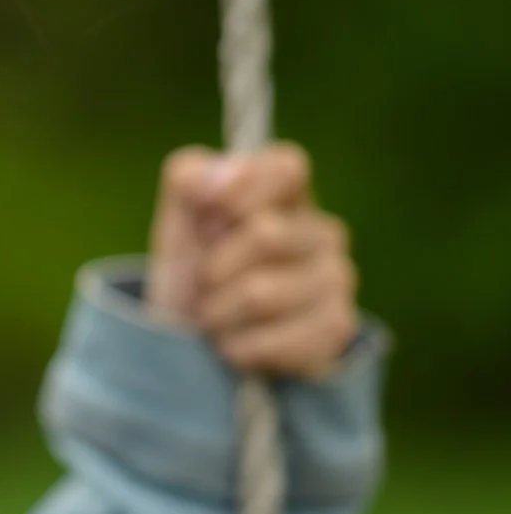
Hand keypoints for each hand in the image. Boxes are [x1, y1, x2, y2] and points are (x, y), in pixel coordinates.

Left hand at [146, 142, 358, 378]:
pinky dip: (237, 347)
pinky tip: (237, 344)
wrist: (195, 343)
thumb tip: (221, 177)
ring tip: (216, 317)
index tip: (212, 215)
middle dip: (213, 267)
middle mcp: (323, 232)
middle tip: (204, 282)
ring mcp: (336, 280)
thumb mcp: (176, 223)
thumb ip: (189, 181)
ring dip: (218, 313)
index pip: (287, 166)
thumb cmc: (191, 272)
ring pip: (261, 293)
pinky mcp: (335, 329)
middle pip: (266, 234)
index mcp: (287, 194)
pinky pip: (274, 340)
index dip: (245, 188)